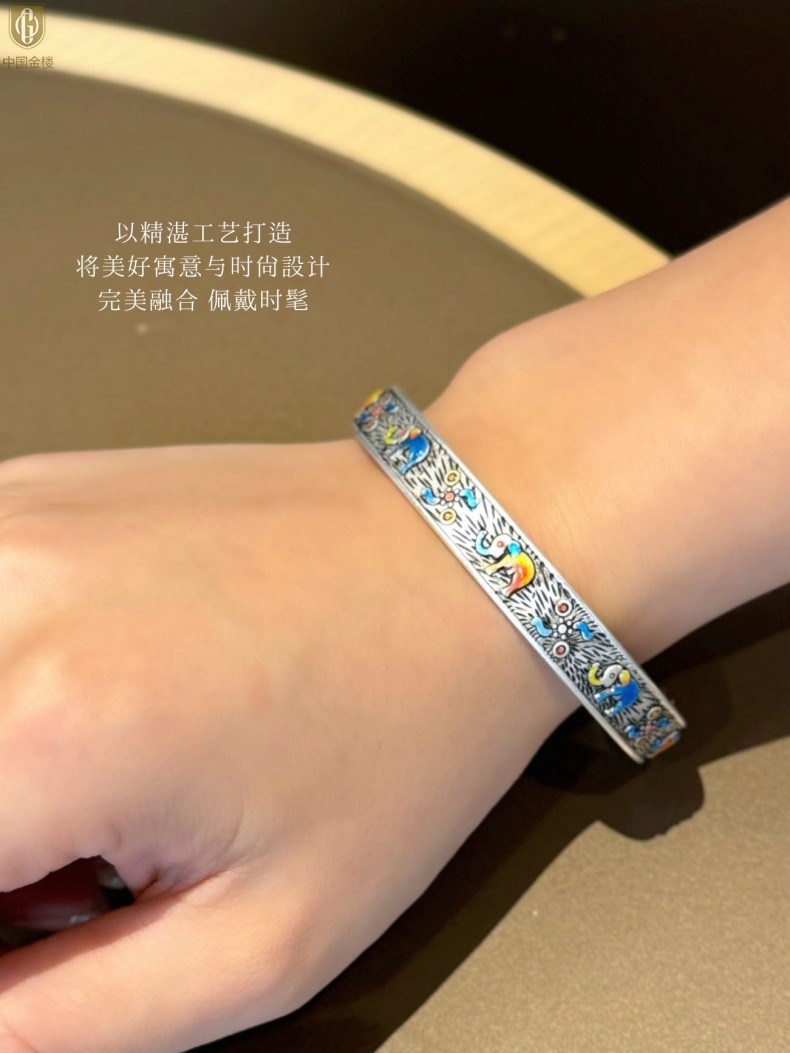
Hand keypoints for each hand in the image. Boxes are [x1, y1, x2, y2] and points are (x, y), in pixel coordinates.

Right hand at [0, 427, 564, 1052]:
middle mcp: (7, 596)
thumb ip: (65, 1022)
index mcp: (50, 728)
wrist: (467, 551)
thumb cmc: (407, 723)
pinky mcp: (31, 492)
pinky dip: (3, 692)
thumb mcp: (263, 939)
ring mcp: (11, 523)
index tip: (53, 918)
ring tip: (75, 800)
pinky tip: (80, 710)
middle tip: (64, 881)